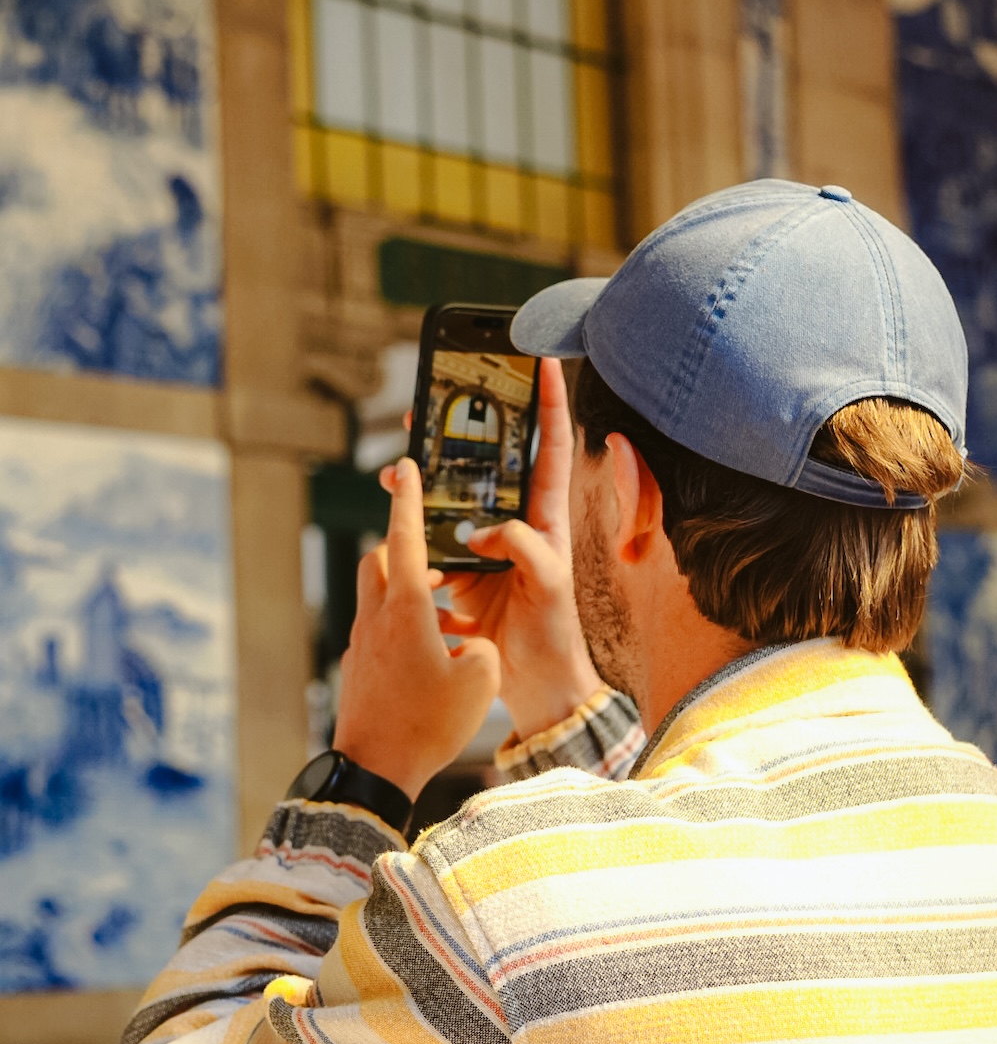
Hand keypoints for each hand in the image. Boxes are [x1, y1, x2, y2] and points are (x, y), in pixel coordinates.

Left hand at [333, 457, 500, 801]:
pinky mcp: (358, 668)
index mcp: (406, 608)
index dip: (409, 500)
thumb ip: (481, 648)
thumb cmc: (428, 724)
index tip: (406, 468)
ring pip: (379, 597)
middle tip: (438, 557)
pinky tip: (431, 656)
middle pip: (382, 561)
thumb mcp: (480, 681)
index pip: (405, 538)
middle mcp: (377, 617)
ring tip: (447, 615)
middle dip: (405, 548)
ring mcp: (362, 644)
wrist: (375, 771)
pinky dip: (403, 627)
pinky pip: (380, 630)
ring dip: (409, 592)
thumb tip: (471, 645)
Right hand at [439, 358, 602, 740]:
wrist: (534, 684)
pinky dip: (411, 517)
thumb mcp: (548, 583)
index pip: (550, 445)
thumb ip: (521, 547)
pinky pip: (430, 531)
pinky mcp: (458, 566)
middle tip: (436, 394)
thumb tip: (482, 529)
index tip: (544, 359)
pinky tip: (397, 508)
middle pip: (489, 458)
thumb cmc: (553, 631)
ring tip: (402, 454)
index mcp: (546, 514)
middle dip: (465, 423)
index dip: (549, 401)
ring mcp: (483, 541)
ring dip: (427, 469)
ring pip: (453, 491)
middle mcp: (515, 519)